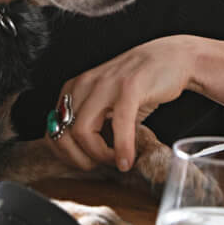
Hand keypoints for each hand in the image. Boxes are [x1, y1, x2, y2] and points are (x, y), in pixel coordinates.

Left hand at [50, 36, 201, 172]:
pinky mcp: (129, 88)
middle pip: (63, 134)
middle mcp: (84, 84)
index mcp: (74, 88)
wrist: (171, 59)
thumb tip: (79, 157)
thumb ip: (91, 123)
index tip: (85, 162)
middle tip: (100, 165)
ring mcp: (105, 85)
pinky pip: (118, 126)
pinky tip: (128, 160)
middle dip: (79, 158)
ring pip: (82, 131)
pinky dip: (121, 149)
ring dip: (99, 155)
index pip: (52, 129)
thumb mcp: (106, 104)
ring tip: (116, 161)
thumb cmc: (140, 87)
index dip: (65, 154)